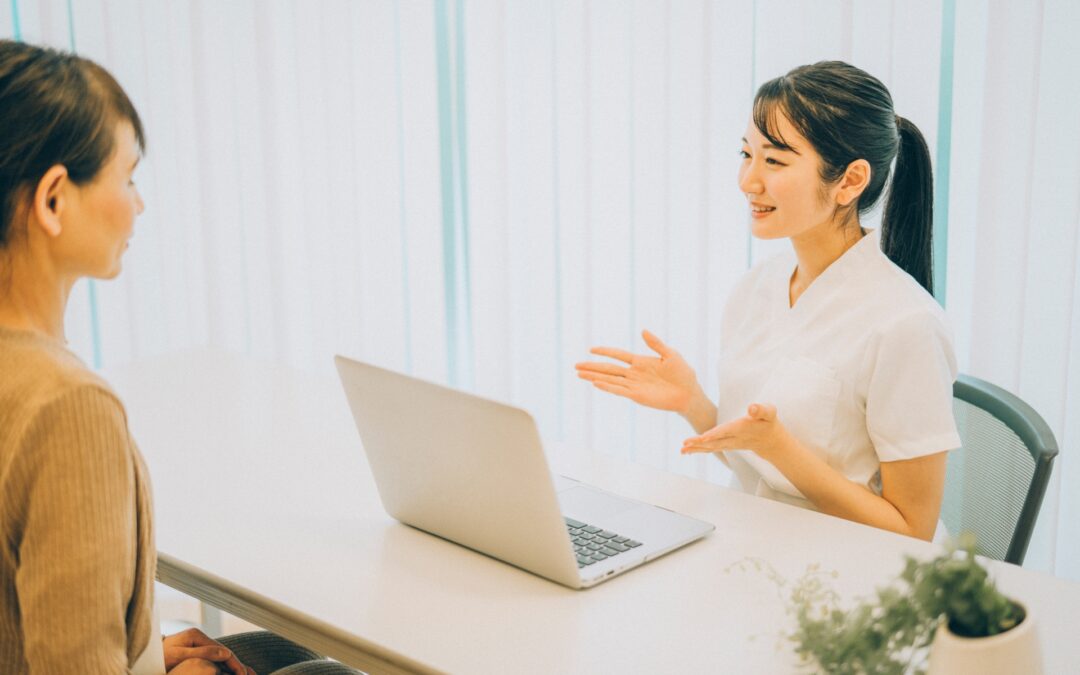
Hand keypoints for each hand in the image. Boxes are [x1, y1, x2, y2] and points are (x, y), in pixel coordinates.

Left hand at [164, 627, 254, 674]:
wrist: (144, 657)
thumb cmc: (157, 658)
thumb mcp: (179, 655)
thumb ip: (203, 653)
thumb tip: (226, 653)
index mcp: (196, 636)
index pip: (223, 650)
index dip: (235, 663)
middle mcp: (199, 638)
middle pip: (224, 653)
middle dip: (238, 666)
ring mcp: (197, 645)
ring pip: (221, 657)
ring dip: (233, 667)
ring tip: (247, 674)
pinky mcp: (195, 652)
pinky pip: (214, 660)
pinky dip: (224, 667)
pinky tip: (232, 672)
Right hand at [575, 330, 702, 412]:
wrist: (689, 394)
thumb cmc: (683, 373)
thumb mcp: (670, 354)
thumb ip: (655, 344)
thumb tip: (642, 330)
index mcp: (640, 361)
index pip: (618, 355)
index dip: (605, 351)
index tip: (591, 349)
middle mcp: (634, 373)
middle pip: (608, 368)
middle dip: (592, 366)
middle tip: (576, 366)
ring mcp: (634, 385)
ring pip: (610, 379)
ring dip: (594, 376)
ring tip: (579, 374)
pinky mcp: (637, 396)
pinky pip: (619, 390)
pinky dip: (607, 387)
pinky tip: (596, 383)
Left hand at [680, 403, 790, 462]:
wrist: (771, 441)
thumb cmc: (769, 422)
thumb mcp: (769, 412)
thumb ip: (761, 410)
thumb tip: (751, 407)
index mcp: (742, 428)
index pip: (727, 431)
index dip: (715, 434)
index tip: (703, 438)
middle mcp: (734, 438)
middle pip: (715, 442)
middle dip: (699, 443)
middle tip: (685, 444)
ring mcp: (729, 444)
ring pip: (711, 447)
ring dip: (696, 448)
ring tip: (681, 449)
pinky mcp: (726, 445)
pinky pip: (711, 449)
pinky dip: (699, 450)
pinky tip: (687, 451)